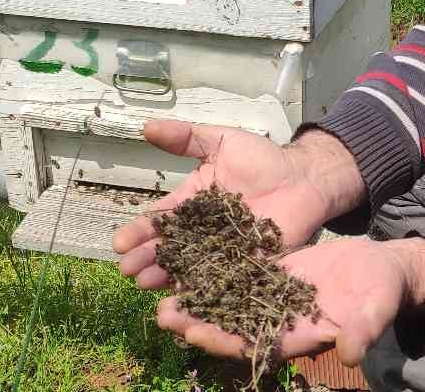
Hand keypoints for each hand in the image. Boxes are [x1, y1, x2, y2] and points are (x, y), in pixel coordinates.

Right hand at [112, 121, 365, 288]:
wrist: (305, 178)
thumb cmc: (263, 159)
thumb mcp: (222, 141)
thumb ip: (186, 138)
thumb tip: (146, 126)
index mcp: (191, 205)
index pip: (160, 221)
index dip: (139, 232)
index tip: (120, 243)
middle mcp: (202, 233)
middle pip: (168, 249)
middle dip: (146, 259)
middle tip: (128, 270)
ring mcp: (223, 253)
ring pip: (188, 269)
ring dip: (165, 278)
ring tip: (145, 284)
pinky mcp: (247, 268)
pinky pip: (223, 283)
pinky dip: (203, 291)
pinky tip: (185, 298)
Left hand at [158, 237, 424, 366]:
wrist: (383, 268)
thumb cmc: (384, 290)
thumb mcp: (377, 307)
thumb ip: (364, 330)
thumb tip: (351, 354)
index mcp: (299, 337)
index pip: (254, 346)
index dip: (225, 341)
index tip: (195, 334)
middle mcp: (278, 322)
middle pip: (230, 326)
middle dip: (196, 322)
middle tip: (162, 314)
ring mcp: (272, 298)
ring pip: (226, 301)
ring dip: (196, 299)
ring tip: (159, 290)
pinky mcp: (271, 274)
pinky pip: (236, 274)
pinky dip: (212, 270)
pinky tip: (186, 259)